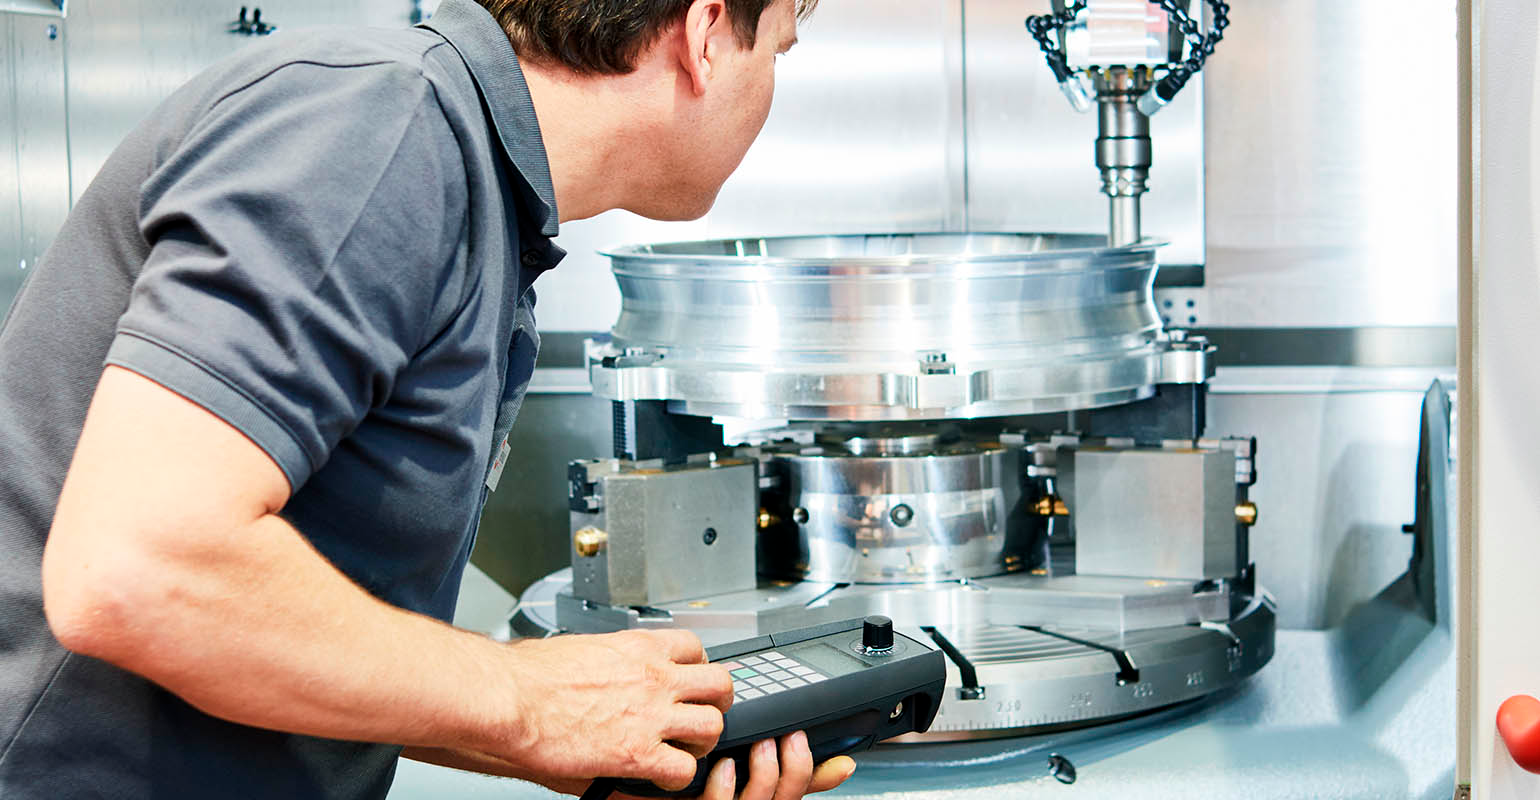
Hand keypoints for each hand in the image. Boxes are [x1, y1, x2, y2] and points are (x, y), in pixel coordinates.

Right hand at [493, 630, 732, 790]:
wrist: (507, 698)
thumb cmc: (527, 674)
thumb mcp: (580, 650)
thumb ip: (607, 660)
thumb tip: (605, 665)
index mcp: (637, 648)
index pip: (694, 647)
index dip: (698, 667)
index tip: (691, 679)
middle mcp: (652, 677)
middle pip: (718, 683)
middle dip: (716, 702)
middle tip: (702, 715)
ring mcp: (649, 715)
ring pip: (712, 726)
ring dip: (701, 742)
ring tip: (684, 750)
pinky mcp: (636, 753)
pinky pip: (683, 769)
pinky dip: (677, 777)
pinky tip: (659, 776)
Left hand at [669, 732, 856, 799]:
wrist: (636, 789)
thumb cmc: (685, 778)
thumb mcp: (740, 765)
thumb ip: (783, 762)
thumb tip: (825, 746)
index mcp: (757, 793)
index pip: (800, 790)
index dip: (822, 776)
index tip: (838, 756)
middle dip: (796, 769)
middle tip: (792, 736)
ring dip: (765, 774)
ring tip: (761, 743)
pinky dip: (726, 787)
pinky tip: (725, 766)